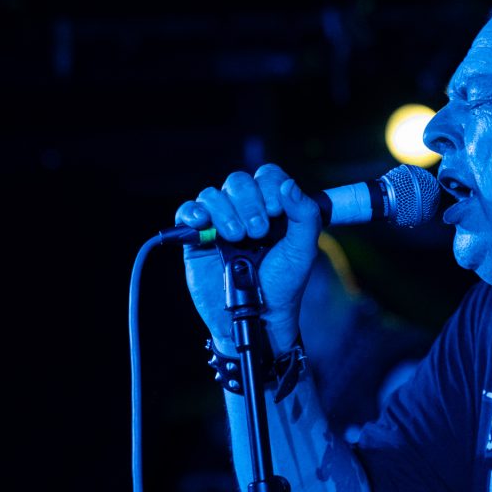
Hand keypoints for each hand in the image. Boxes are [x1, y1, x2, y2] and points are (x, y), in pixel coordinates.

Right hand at [174, 163, 321, 353]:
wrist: (258, 314)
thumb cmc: (283, 283)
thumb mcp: (302, 250)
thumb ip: (305, 216)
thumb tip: (289, 185)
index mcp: (273, 208)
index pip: (267, 176)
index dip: (270, 187)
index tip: (276, 211)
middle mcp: (245, 211)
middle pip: (238, 181)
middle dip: (249, 203)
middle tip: (258, 232)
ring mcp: (219, 223)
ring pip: (213, 194)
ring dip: (225, 212)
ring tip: (236, 238)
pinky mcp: (197, 238)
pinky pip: (186, 211)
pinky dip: (192, 212)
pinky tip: (202, 223)